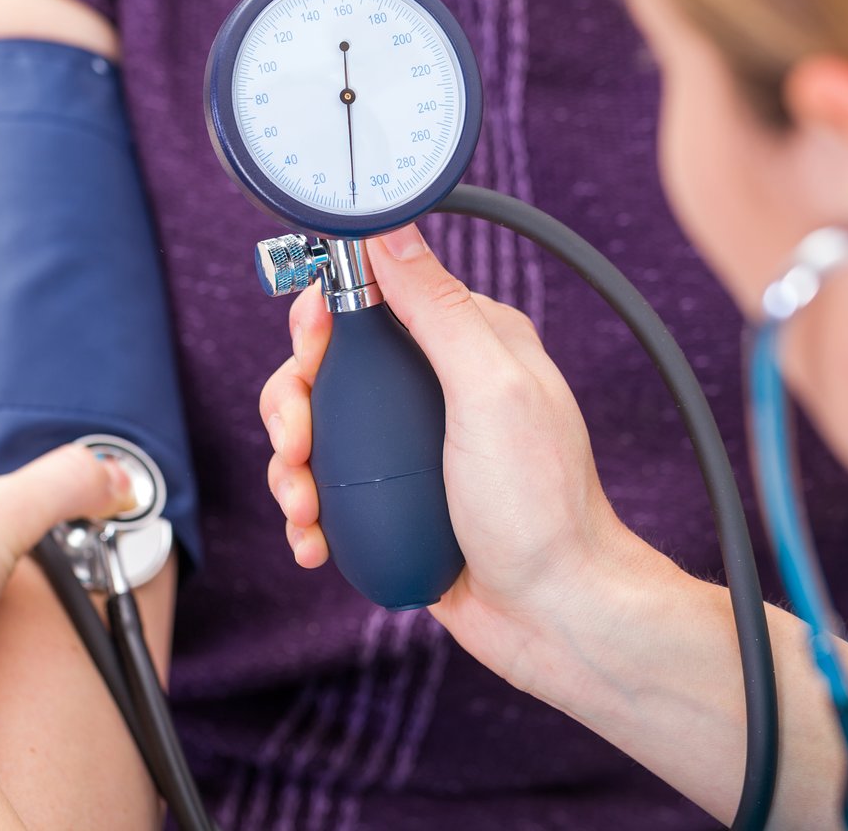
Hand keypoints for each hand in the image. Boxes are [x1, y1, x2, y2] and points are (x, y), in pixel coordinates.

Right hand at [259, 224, 636, 690]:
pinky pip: (329, 490)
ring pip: (319, 431)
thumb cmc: (541, 507)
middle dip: (294, 404)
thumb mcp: (490, 392)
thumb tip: (389, 230)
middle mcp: (437, 388)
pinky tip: (313, 541)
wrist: (556, 616)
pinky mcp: (394, 500)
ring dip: (291, 467)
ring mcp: (412, 448)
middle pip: (329, 368)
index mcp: (469, 342)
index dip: (323, 318)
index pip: (374, 296)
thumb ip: (438, 309)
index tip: (310, 352)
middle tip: (299, 443)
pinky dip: (307, 515)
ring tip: (304, 508)